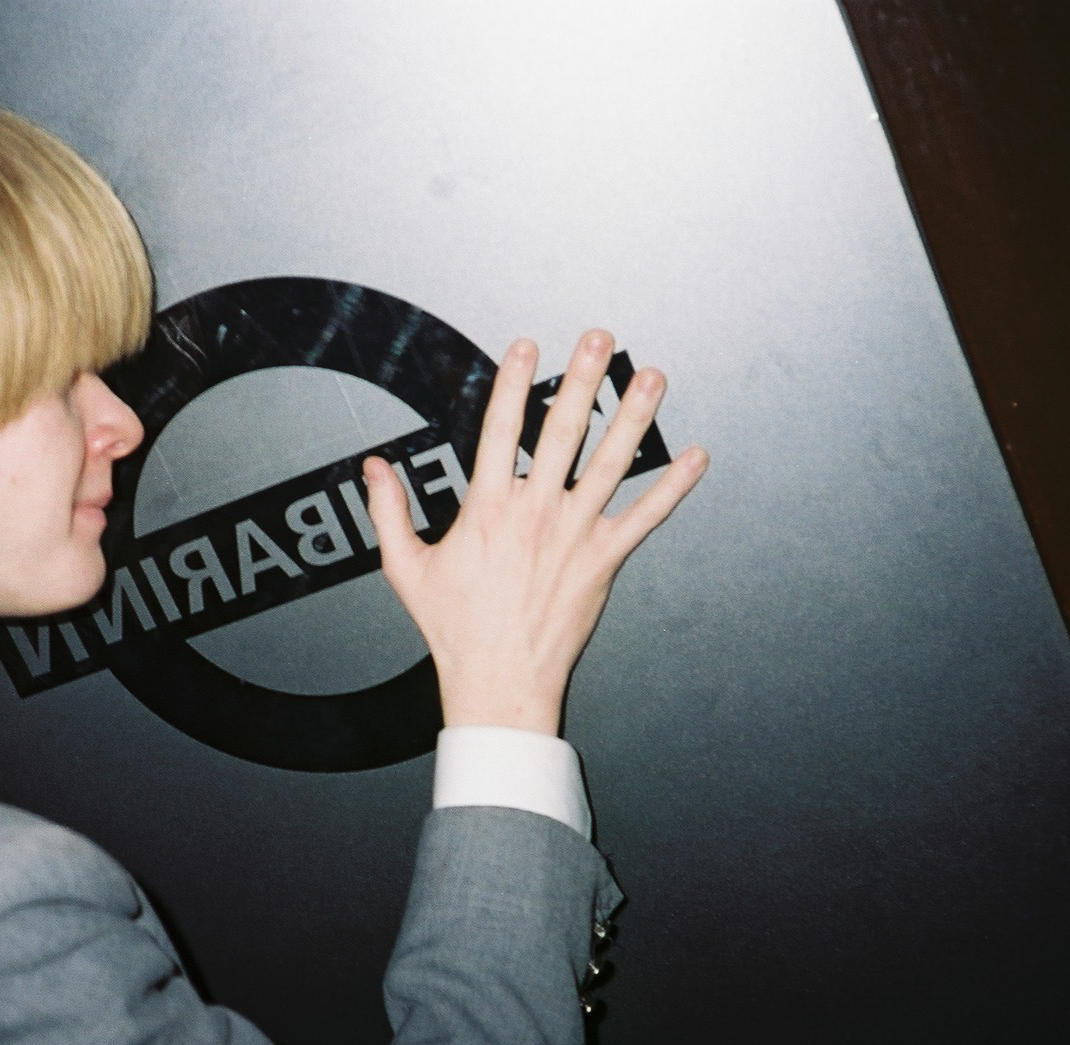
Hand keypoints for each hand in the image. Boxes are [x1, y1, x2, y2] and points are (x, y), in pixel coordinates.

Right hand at [363, 330, 705, 734]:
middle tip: (599, 340)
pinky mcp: (604, 561)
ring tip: (651, 378)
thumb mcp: (406, 568)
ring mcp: (575, 535)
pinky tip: (695, 459)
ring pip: (611, 463)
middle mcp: (536, 513)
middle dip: (584, 378)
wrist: (500, 680)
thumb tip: (374, 470)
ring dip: (634, 415)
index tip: (528, 347)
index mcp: (488, 509)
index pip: (502, 429)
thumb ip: (389, 511)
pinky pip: (646, 517)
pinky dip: (673, 487)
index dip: (516, 383)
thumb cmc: (455, 629)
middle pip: (564, 431)